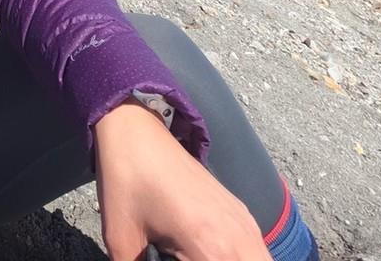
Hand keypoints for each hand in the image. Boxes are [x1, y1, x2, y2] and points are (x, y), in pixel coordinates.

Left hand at [93, 100, 268, 260]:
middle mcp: (239, 236)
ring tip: (192, 256)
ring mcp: (245, 222)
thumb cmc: (127, 181)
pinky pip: (259, 252)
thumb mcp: (121, 239)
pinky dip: (245, 258)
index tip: (172, 259)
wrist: (136, 131)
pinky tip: (210, 256)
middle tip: (183, 258)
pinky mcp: (242, 212)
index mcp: (211, 247)